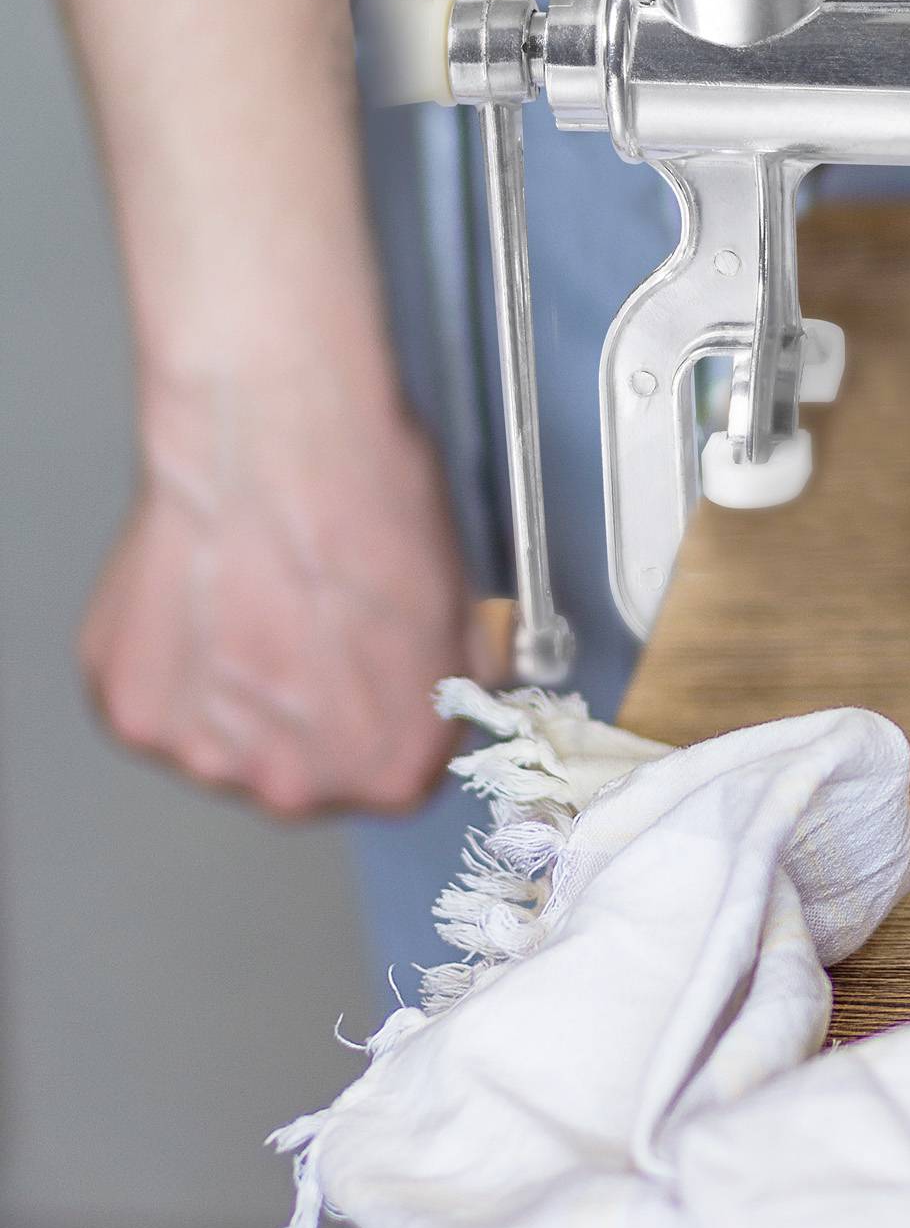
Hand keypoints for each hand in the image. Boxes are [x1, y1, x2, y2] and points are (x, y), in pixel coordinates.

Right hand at [79, 373, 480, 816]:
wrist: (274, 442)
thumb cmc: (367, 504)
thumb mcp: (460, 603)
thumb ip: (454, 673)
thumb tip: (453, 679)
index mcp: (392, 769)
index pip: (396, 776)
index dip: (386, 717)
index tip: (374, 679)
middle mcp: (296, 785)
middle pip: (307, 772)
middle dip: (311, 712)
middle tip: (307, 630)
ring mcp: (203, 753)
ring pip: (226, 738)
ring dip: (236, 689)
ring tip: (252, 600)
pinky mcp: (132, 709)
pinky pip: (161, 702)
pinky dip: (175, 662)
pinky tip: (204, 596)